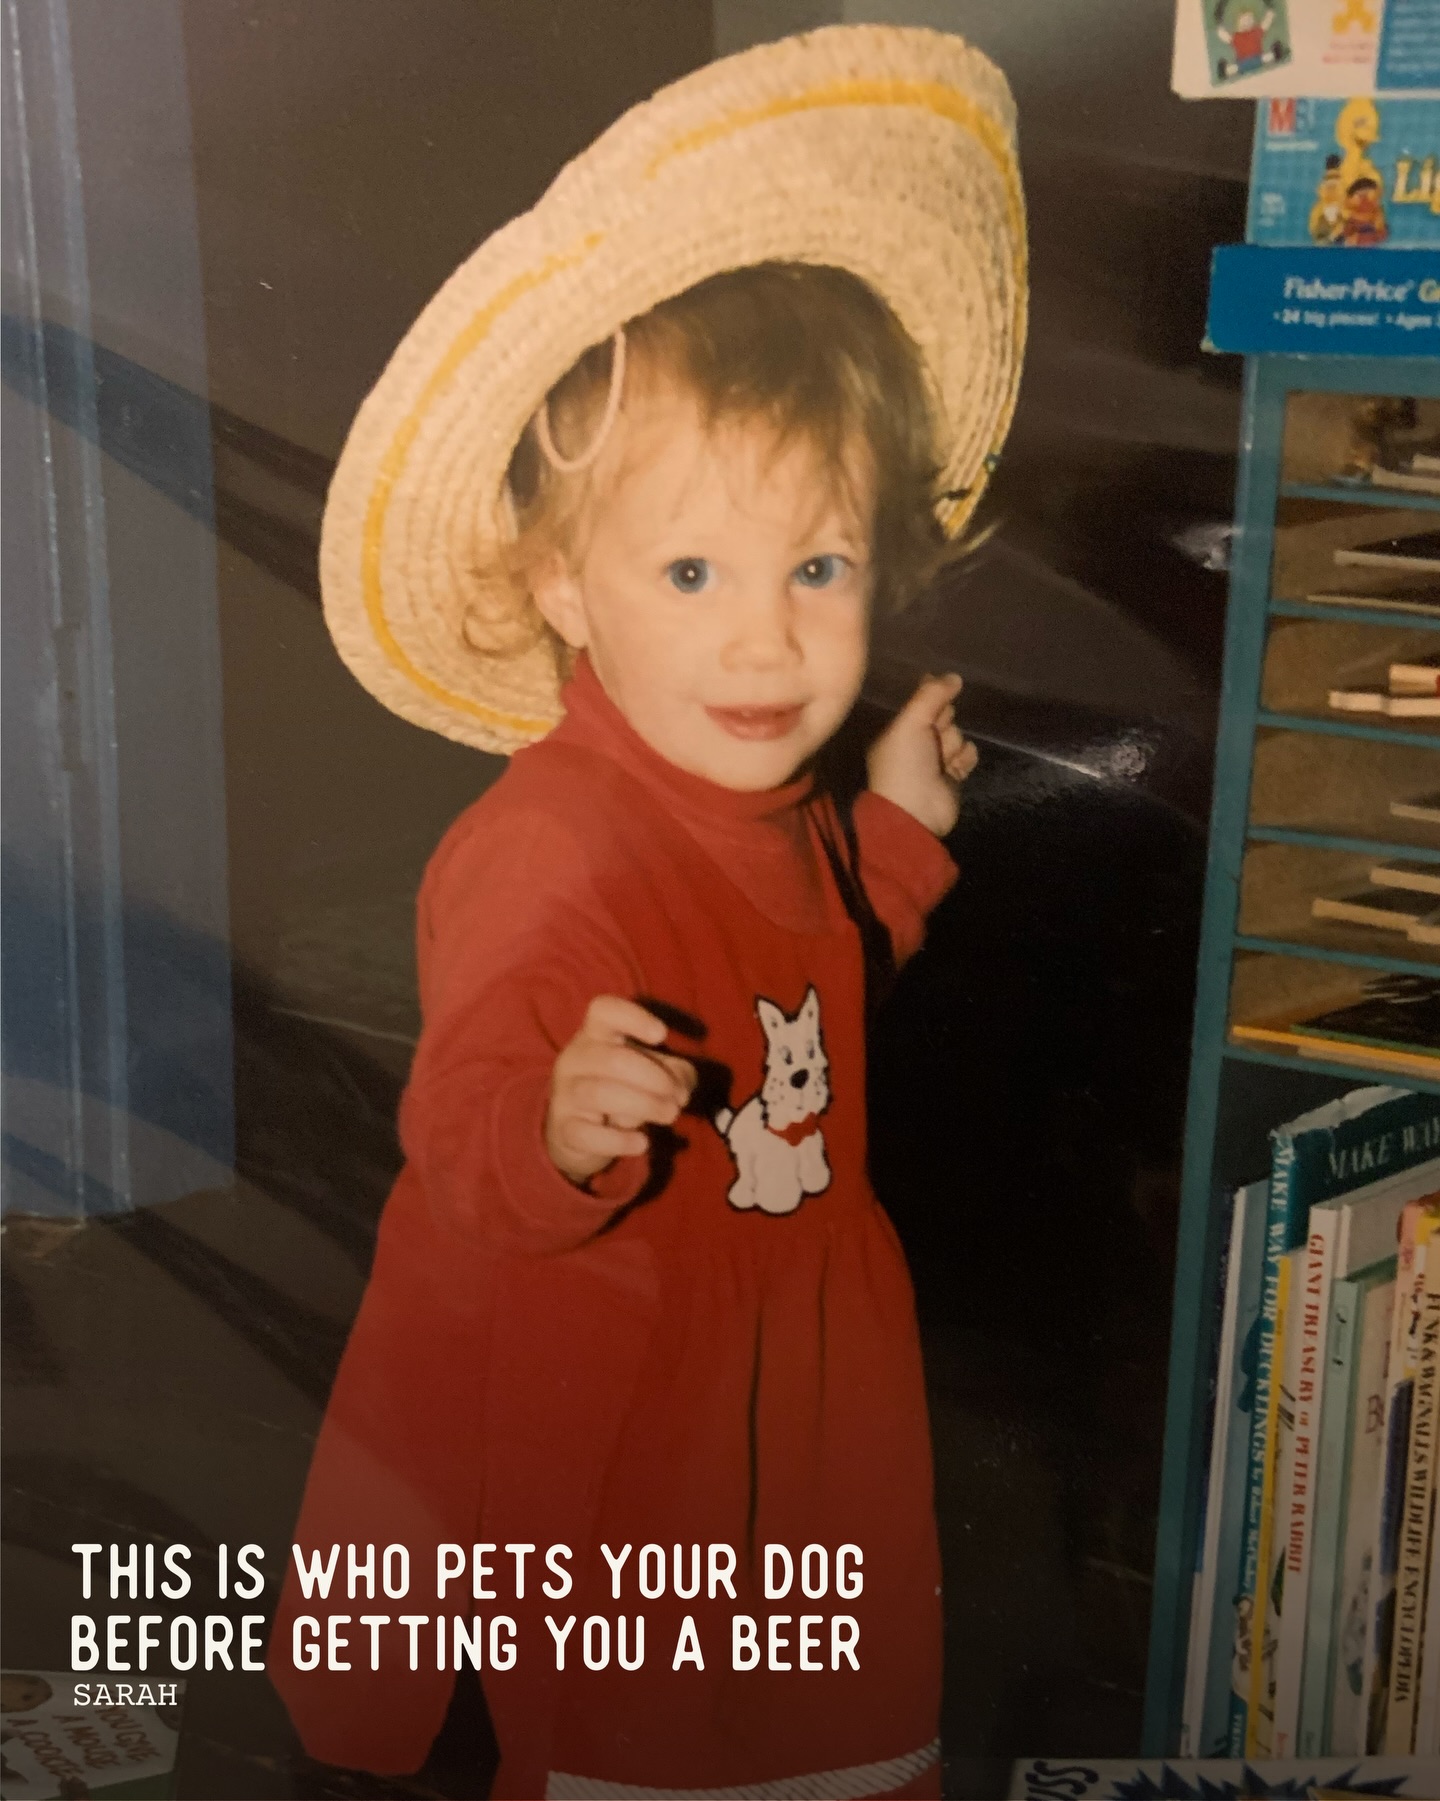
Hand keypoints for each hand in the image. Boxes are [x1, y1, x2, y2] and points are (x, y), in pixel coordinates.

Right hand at [546, 996, 695, 1184]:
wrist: (579, 1134)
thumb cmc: (623, 1090)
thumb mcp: (654, 1074)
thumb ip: (676, 1073)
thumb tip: (681, 1088)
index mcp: (595, 1035)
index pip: (603, 1011)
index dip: (633, 1017)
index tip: (661, 1035)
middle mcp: (574, 1059)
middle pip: (612, 1059)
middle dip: (654, 1079)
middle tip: (678, 1098)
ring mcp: (564, 1094)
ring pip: (600, 1094)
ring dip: (644, 1106)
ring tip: (669, 1115)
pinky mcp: (564, 1130)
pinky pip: (588, 1134)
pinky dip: (619, 1140)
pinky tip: (642, 1142)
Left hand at [866, 673, 977, 837]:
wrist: (917, 812)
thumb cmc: (905, 764)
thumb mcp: (911, 723)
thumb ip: (931, 696)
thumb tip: (954, 676)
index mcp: (899, 729)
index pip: (922, 703)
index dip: (934, 697)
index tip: (946, 688)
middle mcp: (917, 742)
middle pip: (944, 717)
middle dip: (943, 723)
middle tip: (934, 736)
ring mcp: (935, 759)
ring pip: (957, 734)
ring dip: (952, 744)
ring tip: (941, 761)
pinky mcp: (953, 774)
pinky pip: (968, 753)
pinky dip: (964, 758)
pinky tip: (954, 768)